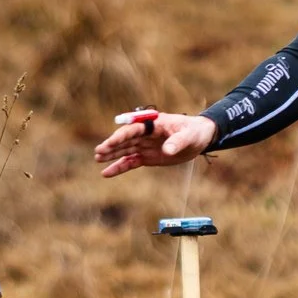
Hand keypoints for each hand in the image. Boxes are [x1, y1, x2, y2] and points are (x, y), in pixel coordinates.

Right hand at [94, 110, 216, 177]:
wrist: (199, 138)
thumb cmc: (194, 132)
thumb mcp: (189, 136)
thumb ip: (178, 142)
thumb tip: (168, 150)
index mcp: (152, 124)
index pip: (133, 129)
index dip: (121, 136)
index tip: (110, 142)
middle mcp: (145, 134)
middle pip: (125, 140)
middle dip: (112, 146)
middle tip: (98, 152)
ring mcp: (144, 145)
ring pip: (125, 151)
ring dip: (112, 155)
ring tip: (98, 159)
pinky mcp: (146, 157)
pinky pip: (130, 162)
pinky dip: (119, 167)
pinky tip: (107, 173)